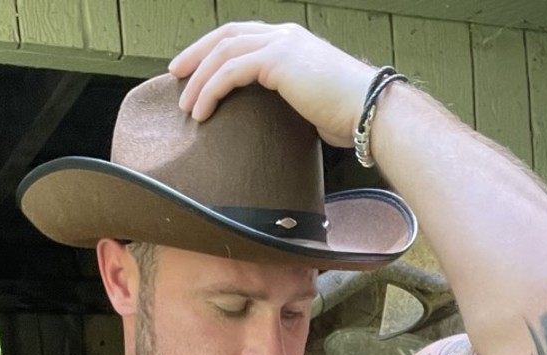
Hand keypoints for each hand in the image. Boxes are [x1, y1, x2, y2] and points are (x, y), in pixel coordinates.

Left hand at [169, 22, 377, 149]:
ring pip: (223, 52)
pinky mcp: (277, 60)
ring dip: (199, 79)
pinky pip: (230, 70)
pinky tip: (202, 110)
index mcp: (291, 42)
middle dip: (197, 55)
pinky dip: (210, 90)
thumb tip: (275, 126)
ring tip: (186, 106)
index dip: (214, 51)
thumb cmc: (349, 116)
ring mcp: (280, 44)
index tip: (194, 71)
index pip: (243, 38)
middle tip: (176, 76)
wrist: (370, 111)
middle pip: (226, 36)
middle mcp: (283, 35)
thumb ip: (289, 102)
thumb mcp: (311, 104)